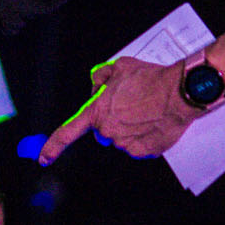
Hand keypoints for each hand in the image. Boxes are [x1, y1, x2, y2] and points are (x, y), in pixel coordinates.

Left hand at [38, 56, 199, 164]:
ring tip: (146, 111)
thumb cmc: (151, 78)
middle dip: (113, 121)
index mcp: (97, 111)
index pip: (68, 132)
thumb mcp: (119, 67)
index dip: (53, 146)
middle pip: (104, 130)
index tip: (43, 157)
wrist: (180, 91)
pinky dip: (145, 137)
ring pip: (122, 138)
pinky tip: (154, 122)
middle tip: (131, 106)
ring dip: (130, 128)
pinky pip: (139, 146)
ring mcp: (125, 143)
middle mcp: (107, 130)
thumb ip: (101, 76)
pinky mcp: (143, 151)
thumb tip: (97, 85)